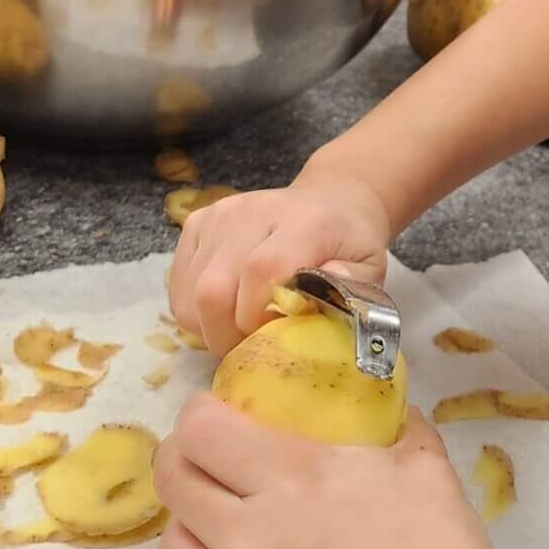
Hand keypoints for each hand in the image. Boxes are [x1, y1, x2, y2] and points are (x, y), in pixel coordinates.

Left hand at [154, 392, 514, 548]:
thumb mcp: (425, 466)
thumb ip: (396, 424)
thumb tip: (384, 404)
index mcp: (292, 478)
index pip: (200, 430)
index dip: (201, 413)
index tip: (220, 413)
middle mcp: (249, 537)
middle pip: (172, 481)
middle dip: (183, 458)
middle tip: (211, 459)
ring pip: (171, 548)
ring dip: (189, 524)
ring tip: (219, 521)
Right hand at [166, 173, 392, 358]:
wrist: (330, 200)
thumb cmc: (349, 243)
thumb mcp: (370, 266)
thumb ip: (353, 285)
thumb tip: (325, 290)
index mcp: (303, 222)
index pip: (261, 271)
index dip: (259, 318)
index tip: (274, 340)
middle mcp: (254, 212)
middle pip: (214, 288)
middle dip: (228, 335)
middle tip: (252, 348)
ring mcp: (219, 215)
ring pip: (190, 294)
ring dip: (211, 328)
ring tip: (240, 328)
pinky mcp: (197, 223)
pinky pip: (178, 286)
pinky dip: (195, 312)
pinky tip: (226, 309)